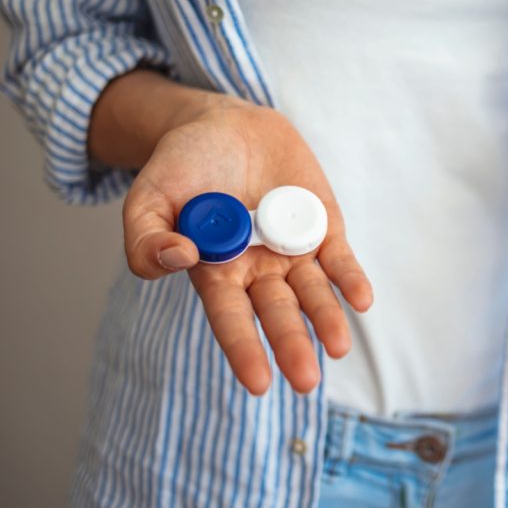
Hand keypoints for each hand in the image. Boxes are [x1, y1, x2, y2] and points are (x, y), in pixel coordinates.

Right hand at [121, 98, 372, 394]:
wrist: (223, 124)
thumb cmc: (180, 168)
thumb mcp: (147, 198)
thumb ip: (145, 238)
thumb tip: (178, 259)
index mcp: (216, 272)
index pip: (231, 319)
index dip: (244, 349)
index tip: (259, 383)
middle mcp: (258, 269)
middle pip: (278, 313)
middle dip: (292, 345)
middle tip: (306, 381)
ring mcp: (293, 250)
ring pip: (313, 292)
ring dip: (327, 318)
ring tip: (338, 347)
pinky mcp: (322, 227)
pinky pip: (339, 258)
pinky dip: (350, 278)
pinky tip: (361, 299)